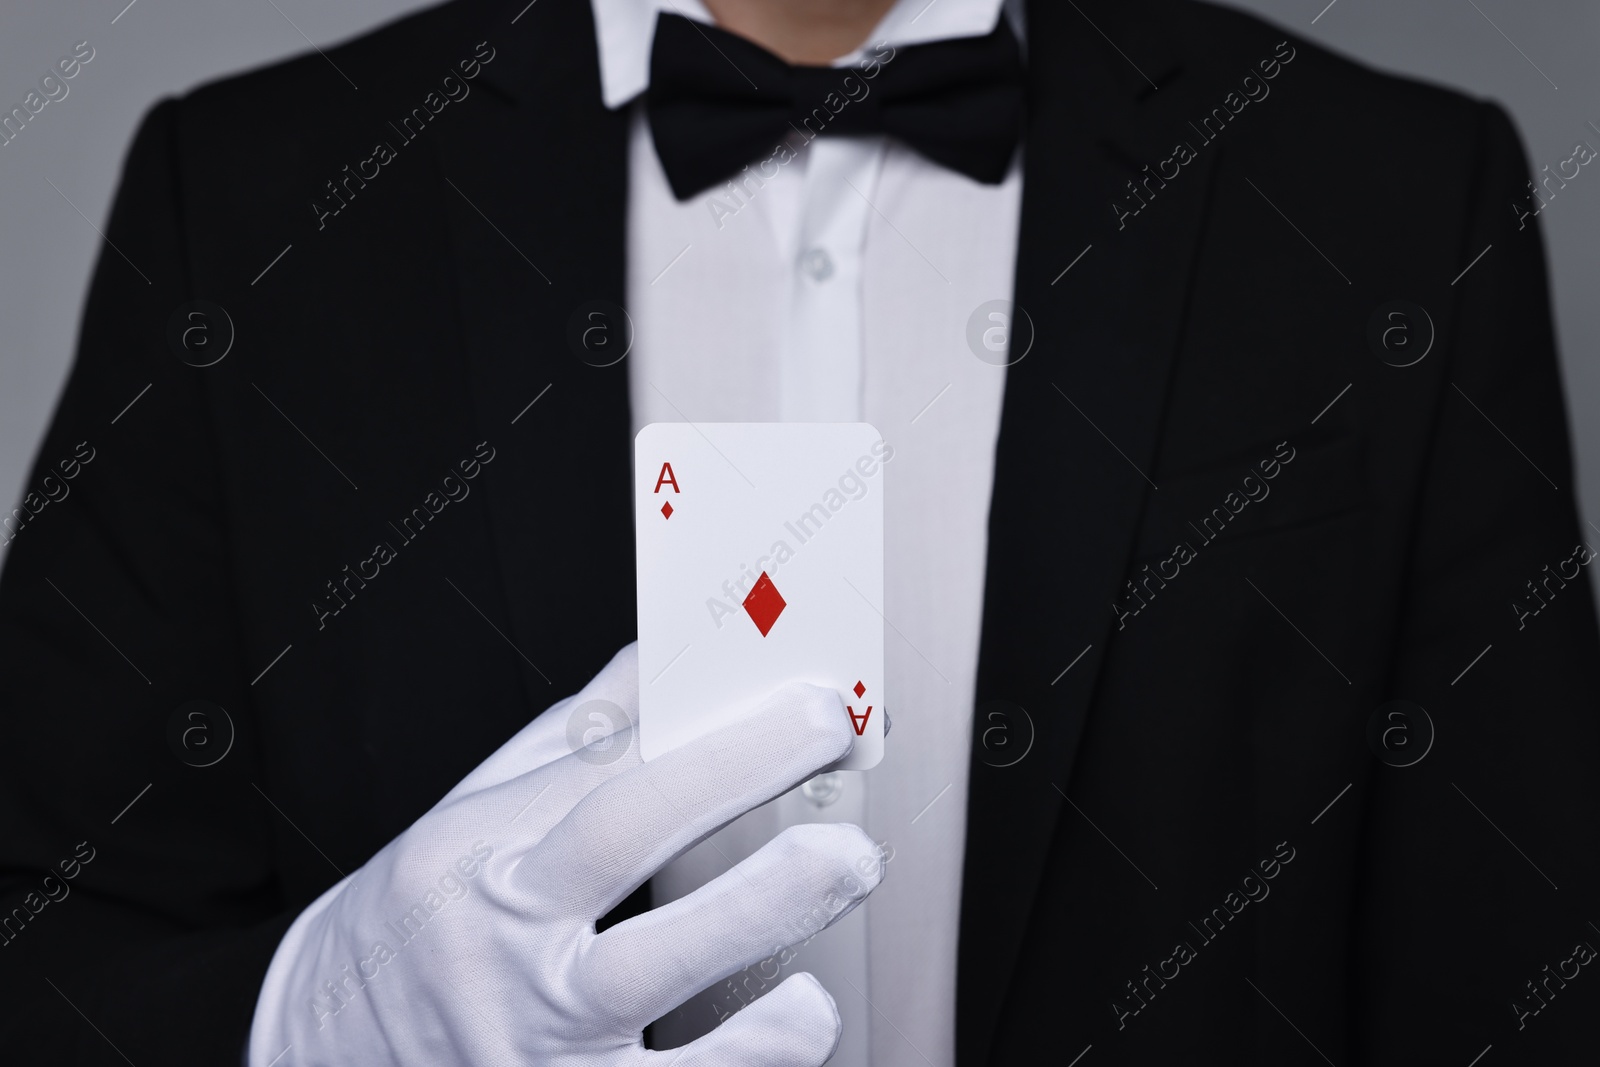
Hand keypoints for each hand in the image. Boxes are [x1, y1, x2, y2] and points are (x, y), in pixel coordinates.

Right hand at [247, 643, 881, 1065]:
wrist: (312, 1046)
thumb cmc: (410, 921)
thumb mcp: (467, 812)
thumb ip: (572, 742)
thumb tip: (664, 666)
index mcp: (485, 867)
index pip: (624, 794)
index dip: (733, 753)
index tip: (815, 718)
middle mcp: (512, 972)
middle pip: (660, 926)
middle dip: (775, 881)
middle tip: (850, 844)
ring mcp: (541, 1065)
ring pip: (684, 1057)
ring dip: (773, 1019)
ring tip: (818, 970)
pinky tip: (784, 1031)